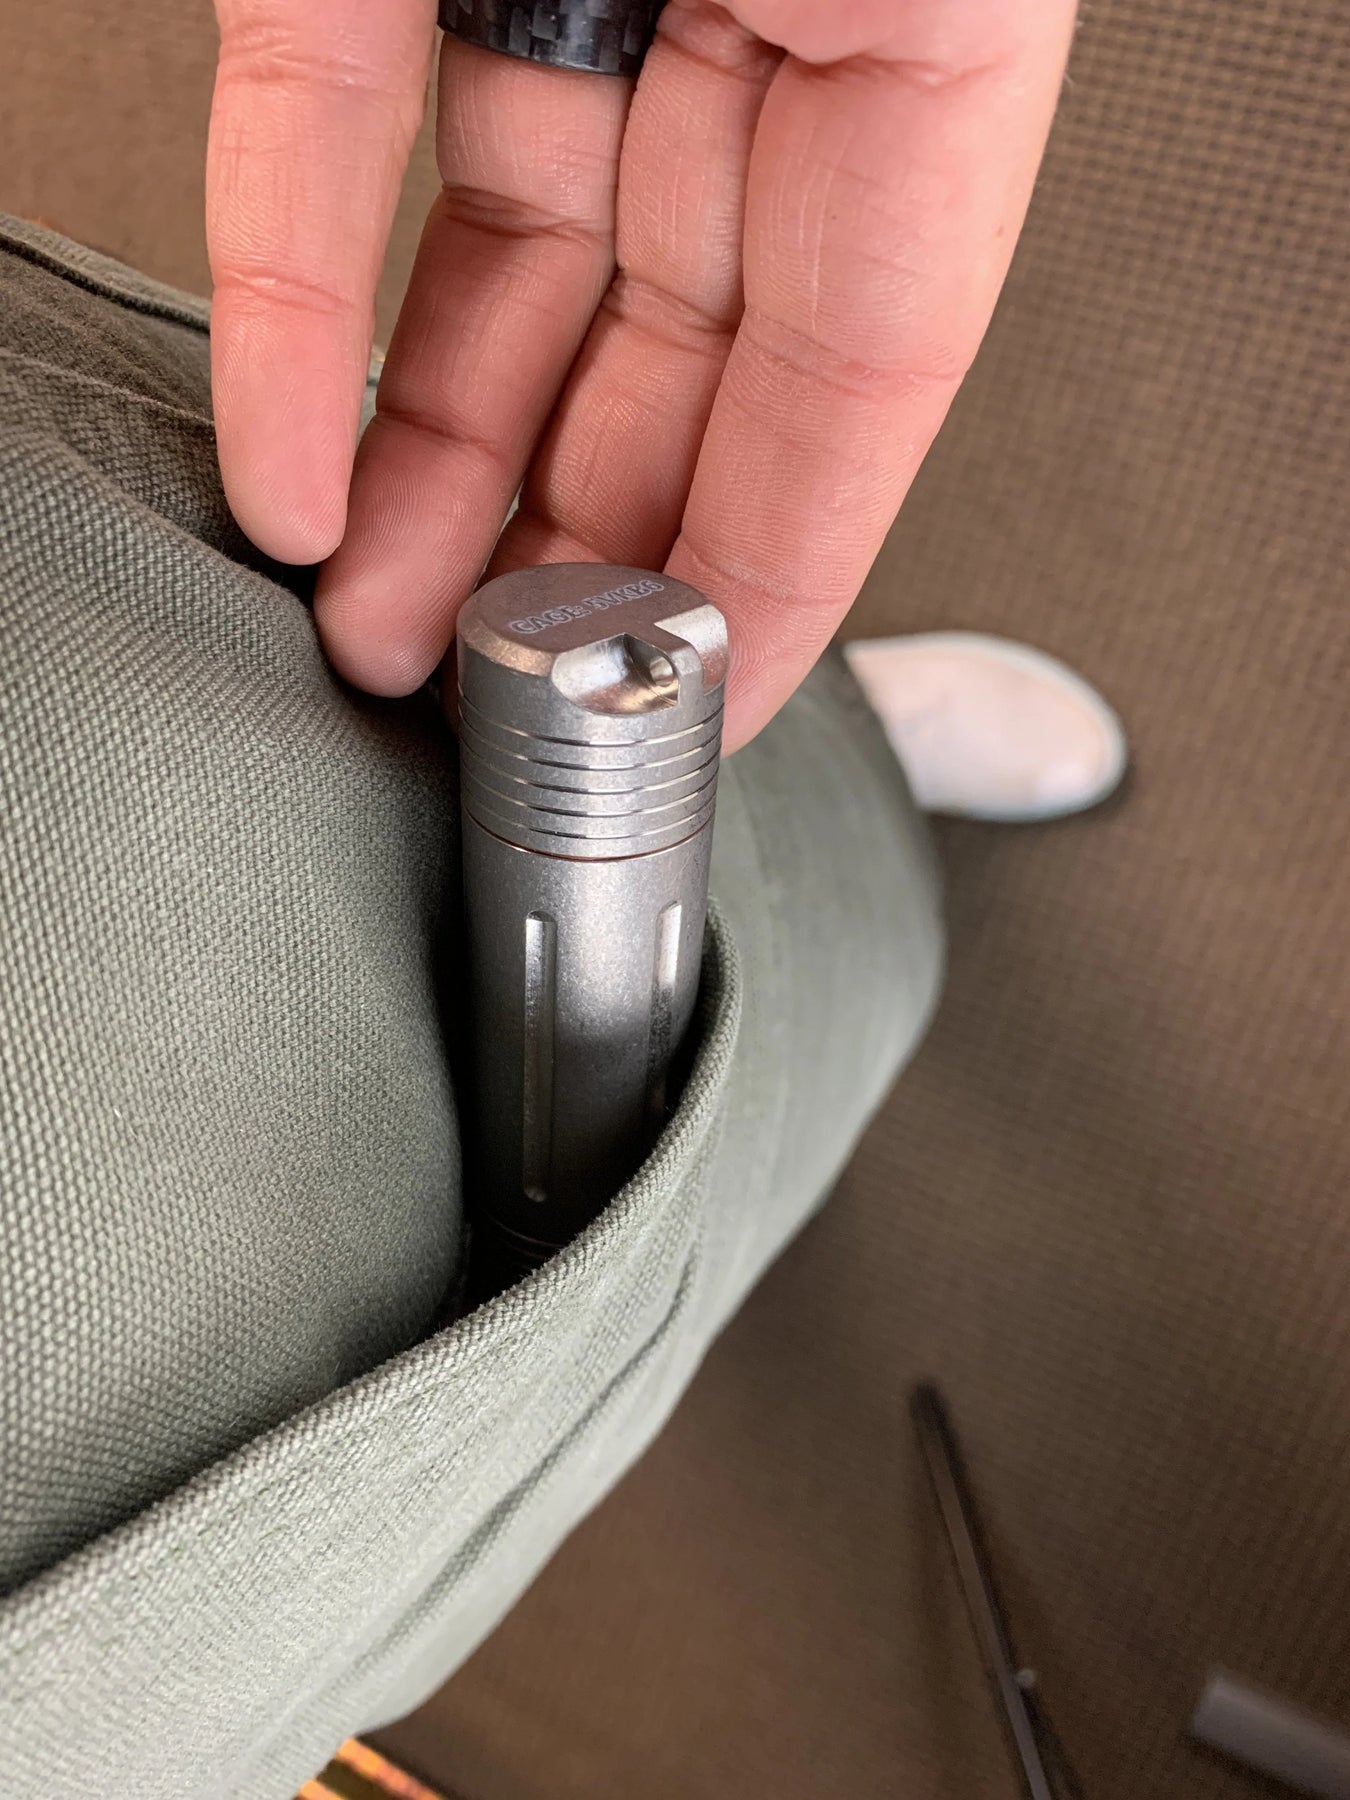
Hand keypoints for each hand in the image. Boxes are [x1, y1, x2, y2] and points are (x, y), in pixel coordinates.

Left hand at [207, 0, 1073, 749]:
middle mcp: (743, 18)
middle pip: (665, 359)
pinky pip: (319, 119)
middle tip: (505, 699)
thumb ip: (897, 182)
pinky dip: (281, 296)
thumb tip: (825, 421)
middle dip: (574, 555)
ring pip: (495, 272)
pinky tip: (279, 461)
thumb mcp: (943, 1)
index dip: (779, 574)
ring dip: (423, 473)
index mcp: (922, 41)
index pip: (859, 375)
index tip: (702, 718)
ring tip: (376, 630)